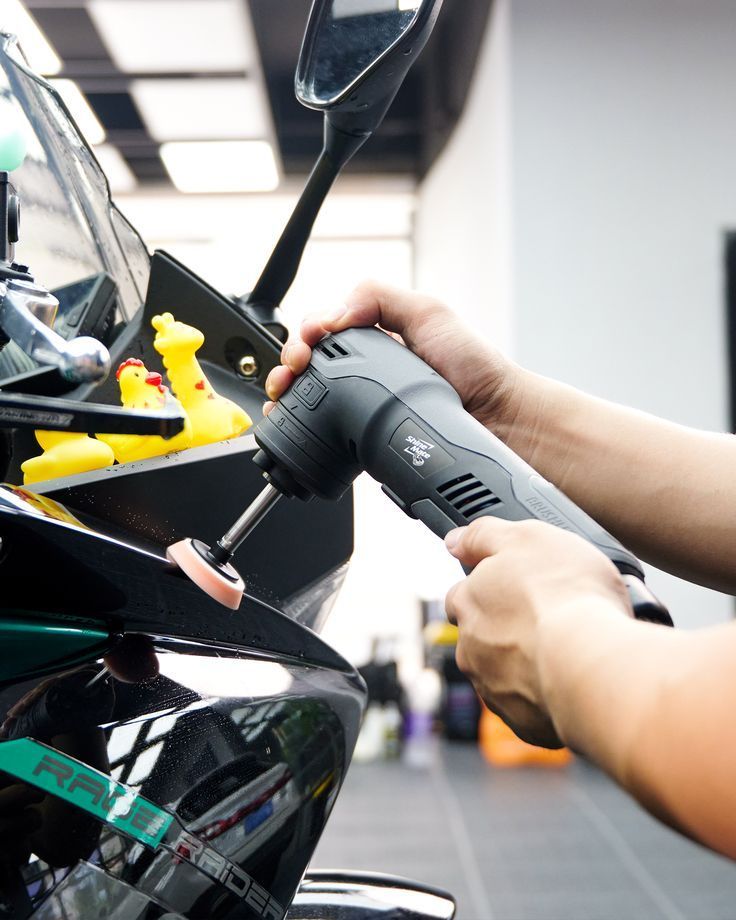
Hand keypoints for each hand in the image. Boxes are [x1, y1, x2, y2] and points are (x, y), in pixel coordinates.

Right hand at [264, 280, 521, 430]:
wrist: (498, 420)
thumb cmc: (475, 368)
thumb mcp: (430, 313)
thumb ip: (381, 298)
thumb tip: (334, 315)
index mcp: (375, 336)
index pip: (323, 330)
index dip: (304, 337)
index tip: (304, 350)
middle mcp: (367, 369)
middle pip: (309, 366)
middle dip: (287, 369)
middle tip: (289, 379)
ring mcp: (365, 404)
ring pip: (311, 399)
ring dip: (288, 400)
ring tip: (283, 404)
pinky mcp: (369, 438)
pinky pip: (328, 434)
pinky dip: (304, 431)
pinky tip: (297, 430)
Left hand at [444, 518, 631, 748]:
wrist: (593, 664)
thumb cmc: (567, 596)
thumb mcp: (528, 537)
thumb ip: (484, 535)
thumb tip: (455, 540)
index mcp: (469, 602)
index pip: (463, 593)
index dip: (490, 589)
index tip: (518, 589)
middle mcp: (470, 648)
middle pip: (481, 636)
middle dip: (507, 630)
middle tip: (549, 620)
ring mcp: (493, 689)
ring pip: (503, 673)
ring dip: (526, 664)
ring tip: (568, 652)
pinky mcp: (522, 723)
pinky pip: (531, 707)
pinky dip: (546, 696)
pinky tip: (573, 682)